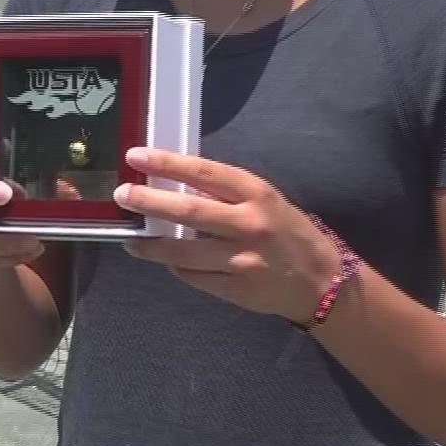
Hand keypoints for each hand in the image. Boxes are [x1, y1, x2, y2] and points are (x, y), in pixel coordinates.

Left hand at [114, 147, 342, 323]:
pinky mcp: (235, 289)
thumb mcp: (265, 201)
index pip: (205, 173)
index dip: (167, 164)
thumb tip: (177, 187)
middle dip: (149, 203)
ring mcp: (241, 260)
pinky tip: (164, 260)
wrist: (322, 281)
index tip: (136, 157)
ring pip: (182, 251)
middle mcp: (249, 224)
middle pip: (188, 212)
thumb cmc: (289, 232)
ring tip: (130, 240)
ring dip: (150, 246)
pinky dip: (175, 267)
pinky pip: (193, 276)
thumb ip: (227, 195)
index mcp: (257, 194)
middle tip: (123, 196)